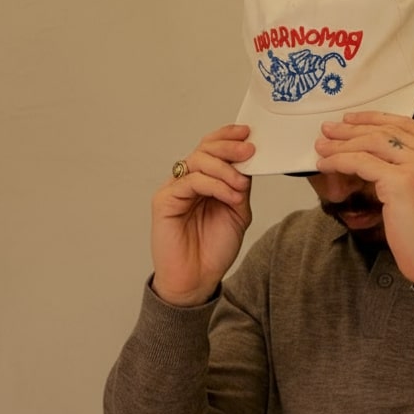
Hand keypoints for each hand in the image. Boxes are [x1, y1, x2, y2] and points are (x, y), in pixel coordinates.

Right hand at [151, 124, 254, 305]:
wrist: (196, 280)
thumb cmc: (213, 250)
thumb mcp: (237, 213)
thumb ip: (240, 188)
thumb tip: (247, 163)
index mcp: (204, 181)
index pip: (212, 149)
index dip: (227, 137)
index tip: (248, 133)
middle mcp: (187, 181)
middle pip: (204, 149)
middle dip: (228, 146)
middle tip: (249, 151)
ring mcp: (174, 190)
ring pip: (197, 161)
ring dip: (225, 169)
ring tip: (241, 185)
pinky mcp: (164, 201)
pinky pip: (191, 182)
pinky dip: (215, 186)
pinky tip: (231, 196)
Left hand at [315, 112, 413, 281]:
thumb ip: (412, 172)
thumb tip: (374, 161)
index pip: (406, 125)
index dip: (375, 119)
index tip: (352, 120)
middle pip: (387, 131)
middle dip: (353, 128)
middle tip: (328, 130)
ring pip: (372, 143)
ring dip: (342, 144)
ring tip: (322, 147)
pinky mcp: (402, 182)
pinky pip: (362, 163)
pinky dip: (340, 161)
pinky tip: (327, 165)